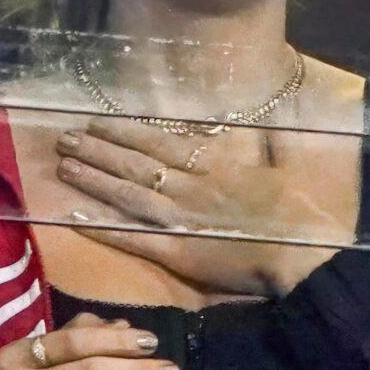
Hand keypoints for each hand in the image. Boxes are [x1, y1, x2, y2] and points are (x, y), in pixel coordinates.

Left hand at [54, 119, 348, 297]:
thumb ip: (266, 141)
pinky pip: (135, 238)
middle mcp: (191, 188)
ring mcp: (182, 221)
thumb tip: (261, 112)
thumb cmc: (304, 213)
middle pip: (136, 165)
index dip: (126, 131)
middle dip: (99, 149)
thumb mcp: (288, 164)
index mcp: (217, 166)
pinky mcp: (179, 254)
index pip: (160, 144)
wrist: (306, 257)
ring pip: (128, 196)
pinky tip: (76, 219)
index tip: (98, 120)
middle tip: (63, 138)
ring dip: (94, 181)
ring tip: (63, 166)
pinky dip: (104, 229)